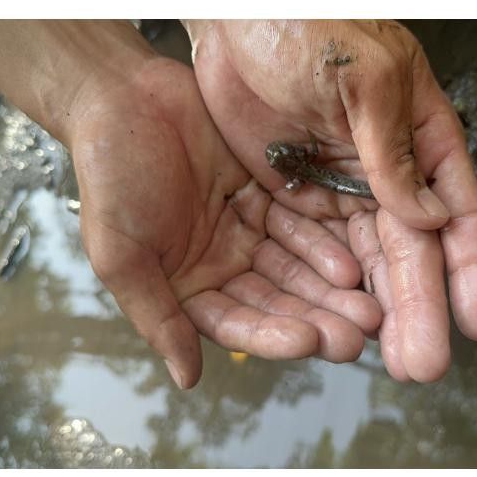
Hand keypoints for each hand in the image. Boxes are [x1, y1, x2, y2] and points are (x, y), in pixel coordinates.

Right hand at [68, 55, 380, 387]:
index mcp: (187, 288)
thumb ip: (156, 316)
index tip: (309, 341)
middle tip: (356, 335)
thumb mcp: (120, 253)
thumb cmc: (108, 176)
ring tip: (368, 306)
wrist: (122, 97)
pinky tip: (353, 260)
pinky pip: (301, 223)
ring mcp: (247, 231)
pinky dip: (324, 242)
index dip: (272, 335)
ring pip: (295, 267)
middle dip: (316, 319)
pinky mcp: (266, 195)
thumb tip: (187, 380)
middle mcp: (223, 266)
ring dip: (330, 289)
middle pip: (276, 301)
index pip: (236, 323)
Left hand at [184, 20, 476, 380]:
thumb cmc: (310, 27)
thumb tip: (430, 221)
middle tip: (425, 364)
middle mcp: (388, 171)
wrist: (237, 16)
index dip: (472, 268)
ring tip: (390, 359)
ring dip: (382, 310)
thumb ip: (391, 154)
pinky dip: (334, 288)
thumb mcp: (363, 82)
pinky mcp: (298, 195)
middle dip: (422, 307)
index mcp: (421, 137)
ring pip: (370, 260)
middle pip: (413, 250)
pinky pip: (321, 251)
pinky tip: (344, 323)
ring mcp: (342, 187)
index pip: (458, 211)